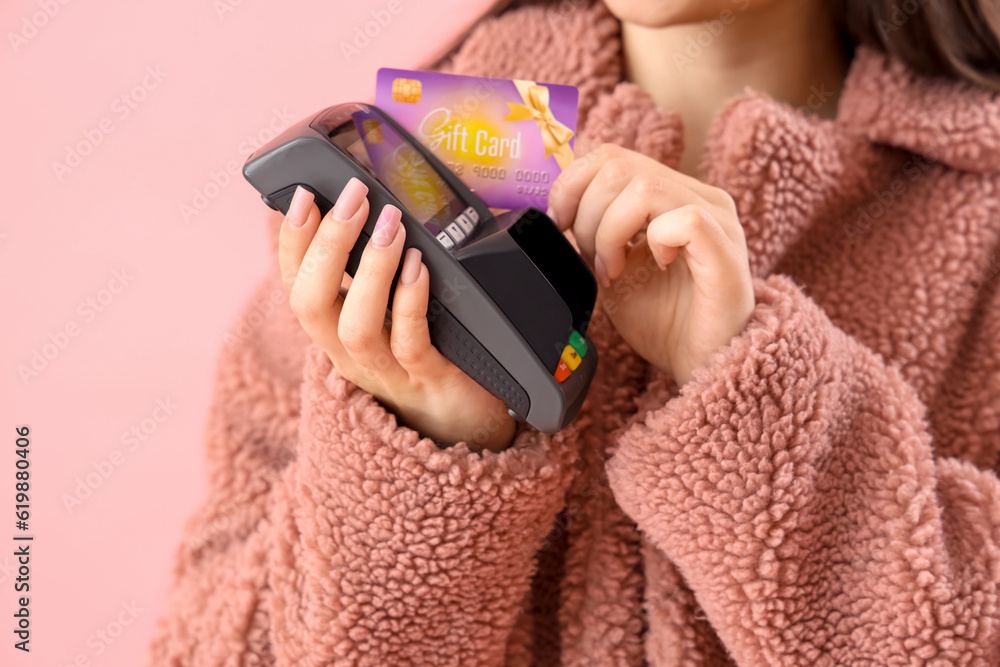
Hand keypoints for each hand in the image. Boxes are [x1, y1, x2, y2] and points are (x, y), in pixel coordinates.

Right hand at [277, 178, 515, 451]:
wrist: (469, 424)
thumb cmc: (429, 355)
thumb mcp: (390, 314)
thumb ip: (373, 273)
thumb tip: (373, 208)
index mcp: (336, 331)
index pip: (295, 283)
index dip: (292, 241)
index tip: (305, 195)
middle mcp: (351, 353)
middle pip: (311, 303)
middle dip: (325, 245)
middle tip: (353, 198)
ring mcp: (388, 371)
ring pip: (356, 327)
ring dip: (370, 271)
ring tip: (391, 226)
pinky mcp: (428, 380)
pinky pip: (411, 343)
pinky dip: (411, 301)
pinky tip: (419, 267)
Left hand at [548, 144, 754, 386]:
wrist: (701, 366)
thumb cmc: (663, 320)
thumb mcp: (610, 269)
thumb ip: (587, 236)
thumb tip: (553, 214)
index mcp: (671, 193)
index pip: (611, 155)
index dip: (572, 185)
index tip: (561, 227)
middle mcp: (699, 196)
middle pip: (619, 166)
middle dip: (587, 216)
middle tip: (595, 261)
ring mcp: (718, 220)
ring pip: (645, 189)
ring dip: (612, 233)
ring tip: (616, 270)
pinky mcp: (726, 251)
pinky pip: (686, 220)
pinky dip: (655, 242)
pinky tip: (656, 266)